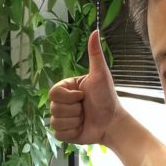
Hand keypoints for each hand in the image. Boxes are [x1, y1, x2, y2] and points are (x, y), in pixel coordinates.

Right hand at [50, 30, 121, 145]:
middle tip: (85, 108)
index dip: (69, 97)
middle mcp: (60, 103)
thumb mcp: (100, 75)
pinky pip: (59, 134)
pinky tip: (81, 128)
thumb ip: (95, 54)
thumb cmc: (107, 97)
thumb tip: (95, 31)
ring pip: (56, 121)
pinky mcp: (63, 133)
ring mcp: (60, 118)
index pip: (53, 93)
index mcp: (65, 89)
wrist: (112, 121)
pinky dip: (72, 132)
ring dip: (75, 121)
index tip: (83, 95)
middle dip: (74, 110)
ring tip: (84, 118)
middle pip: (54, 108)